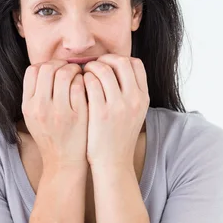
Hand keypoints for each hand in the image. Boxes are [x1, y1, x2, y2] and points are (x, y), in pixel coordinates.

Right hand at [21, 60, 87, 171]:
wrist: (64, 162)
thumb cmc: (51, 137)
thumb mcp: (33, 118)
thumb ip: (36, 94)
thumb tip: (46, 68)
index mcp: (28, 106)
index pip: (33, 70)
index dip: (46, 65)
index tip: (56, 70)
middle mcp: (41, 107)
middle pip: (48, 68)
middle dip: (61, 65)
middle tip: (71, 70)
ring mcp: (59, 111)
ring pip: (65, 74)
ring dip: (75, 70)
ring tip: (80, 76)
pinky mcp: (77, 115)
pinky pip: (80, 86)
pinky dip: (85, 81)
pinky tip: (87, 87)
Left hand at [82, 54, 149, 169]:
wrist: (113, 163)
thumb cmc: (118, 138)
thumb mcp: (134, 114)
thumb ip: (130, 93)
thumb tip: (117, 70)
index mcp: (143, 98)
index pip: (136, 64)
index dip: (120, 59)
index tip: (108, 65)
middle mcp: (134, 99)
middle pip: (121, 62)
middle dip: (105, 59)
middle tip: (93, 66)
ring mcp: (118, 105)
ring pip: (104, 70)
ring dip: (91, 68)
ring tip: (84, 74)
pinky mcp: (100, 112)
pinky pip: (90, 84)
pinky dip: (83, 80)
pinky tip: (78, 86)